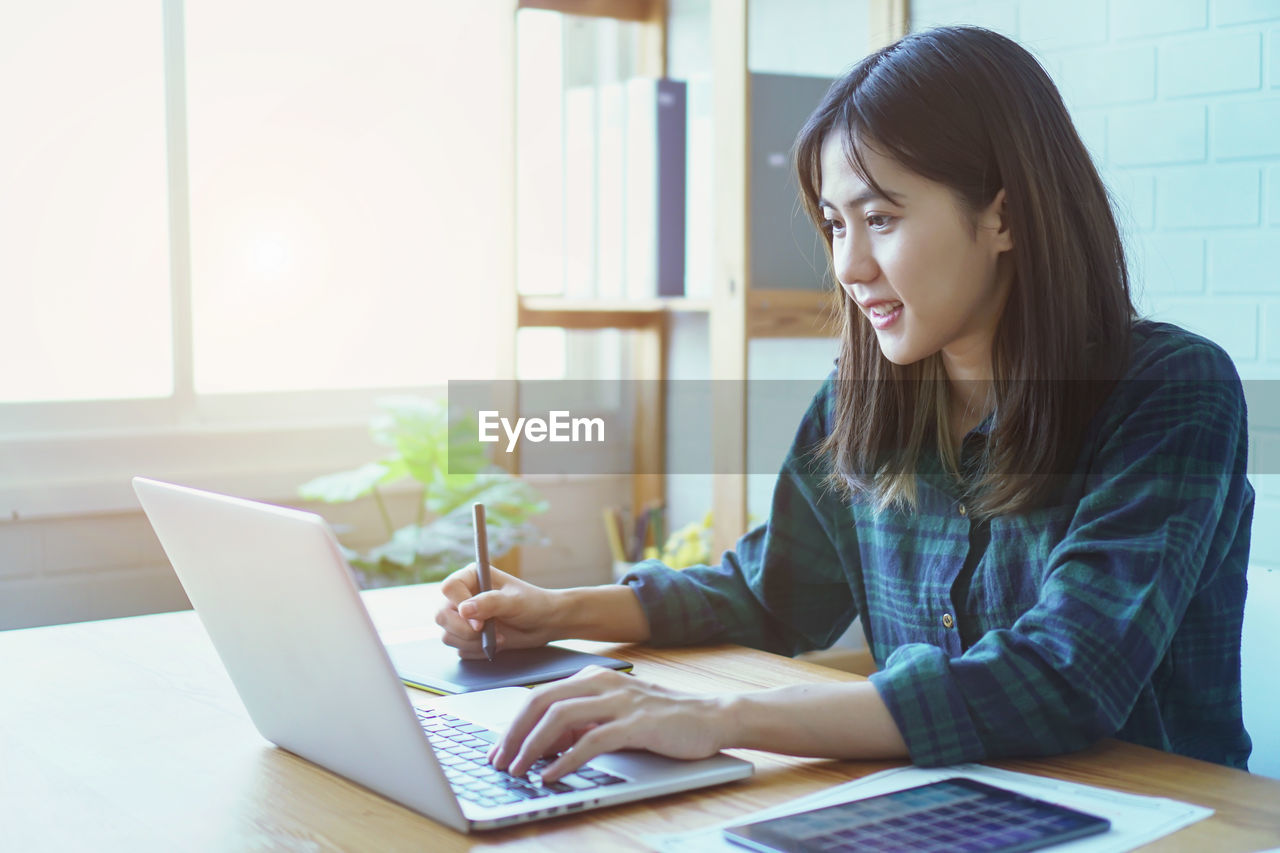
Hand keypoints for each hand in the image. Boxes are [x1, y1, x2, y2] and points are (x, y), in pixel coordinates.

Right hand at [435, 563, 561, 657]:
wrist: (544, 623)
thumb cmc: (533, 604)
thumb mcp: (515, 602)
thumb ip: (490, 603)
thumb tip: (464, 609)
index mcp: (472, 577)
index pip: (449, 588)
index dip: (459, 605)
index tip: (479, 623)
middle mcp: (463, 596)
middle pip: (442, 615)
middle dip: (464, 630)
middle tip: (487, 634)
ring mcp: (462, 617)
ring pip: (447, 635)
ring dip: (472, 642)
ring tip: (497, 638)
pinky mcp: (466, 635)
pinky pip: (459, 649)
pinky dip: (476, 651)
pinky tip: (495, 644)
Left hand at [489, 665, 726, 782]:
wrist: (711, 716)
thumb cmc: (663, 719)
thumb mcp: (615, 714)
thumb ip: (582, 723)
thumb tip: (543, 745)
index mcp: (594, 679)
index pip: (539, 696)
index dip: (513, 724)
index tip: (498, 750)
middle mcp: (602, 683)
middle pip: (541, 702)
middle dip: (513, 734)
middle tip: (498, 762)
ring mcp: (620, 701)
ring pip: (560, 718)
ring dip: (532, 747)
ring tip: (518, 770)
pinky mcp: (637, 723)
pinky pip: (591, 740)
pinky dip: (565, 760)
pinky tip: (552, 775)